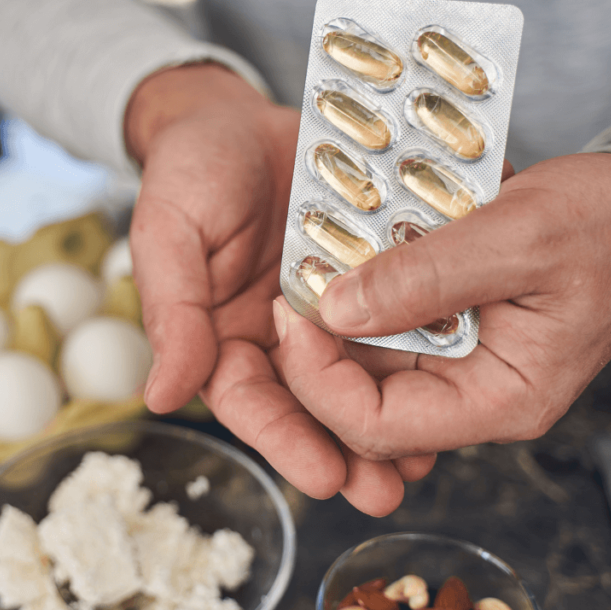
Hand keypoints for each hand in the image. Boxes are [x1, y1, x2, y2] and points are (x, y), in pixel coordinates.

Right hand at [125, 64, 435, 514]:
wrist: (239, 119)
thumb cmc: (192, 171)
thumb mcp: (170, 232)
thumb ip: (172, 311)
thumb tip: (161, 397)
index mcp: (220, 336)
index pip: (249, 401)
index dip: (284, 439)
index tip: (323, 474)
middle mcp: (277, 336)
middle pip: (309, 406)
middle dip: (345, 452)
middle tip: (382, 491)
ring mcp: (327, 312)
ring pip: (357, 377)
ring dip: (390, 425)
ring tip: (425, 463)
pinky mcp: (368, 281)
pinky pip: (393, 325)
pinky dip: (418, 359)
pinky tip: (449, 388)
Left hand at [274, 148, 610, 460]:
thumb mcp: (518, 239)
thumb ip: (426, 277)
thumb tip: (337, 308)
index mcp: (498, 400)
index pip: (377, 427)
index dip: (319, 381)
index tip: (294, 317)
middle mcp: (472, 394)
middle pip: (360, 401)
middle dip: (315, 349)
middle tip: (291, 287)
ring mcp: (459, 363)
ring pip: (367, 361)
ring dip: (336, 315)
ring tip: (316, 262)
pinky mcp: (451, 330)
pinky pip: (389, 324)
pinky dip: (365, 292)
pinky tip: (352, 253)